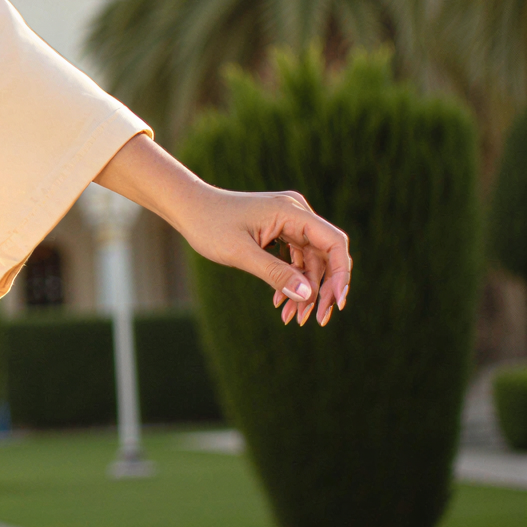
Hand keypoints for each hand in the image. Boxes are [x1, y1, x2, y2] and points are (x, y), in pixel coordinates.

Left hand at [94, 133, 351, 327]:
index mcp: (291, 211)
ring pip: (311, 261)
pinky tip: (280, 303)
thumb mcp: (239, 252)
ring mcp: (288, 221)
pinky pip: (296, 258)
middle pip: (325, 255)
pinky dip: (291, 280)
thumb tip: (307, 296)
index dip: (340, 274)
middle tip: (316, 320)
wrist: (187, 207)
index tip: (336, 303)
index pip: (333, 243)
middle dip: (323, 289)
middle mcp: (295, 213)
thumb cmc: (208, 224)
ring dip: (305, 290)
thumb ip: (274, 273)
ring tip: (293, 319)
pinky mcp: (280, 230)